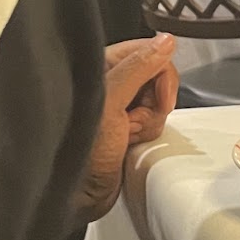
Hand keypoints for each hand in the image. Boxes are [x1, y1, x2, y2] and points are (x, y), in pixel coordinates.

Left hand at [73, 34, 178, 224]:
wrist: (77, 196)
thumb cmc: (76, 151)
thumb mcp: (109, 103)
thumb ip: (137, 68)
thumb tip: (163, 43)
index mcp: (99, 66)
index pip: (146, 50)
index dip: (159, 72)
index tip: (157, 93)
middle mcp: (109, 83)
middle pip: (157, 78)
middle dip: (152, 103)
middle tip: (131, 119)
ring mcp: (119, 108)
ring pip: (158, 103)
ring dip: (148, 124)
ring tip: (126, 135)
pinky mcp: (127, 129)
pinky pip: (154, 124)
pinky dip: (148, 135)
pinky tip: (130, 144)